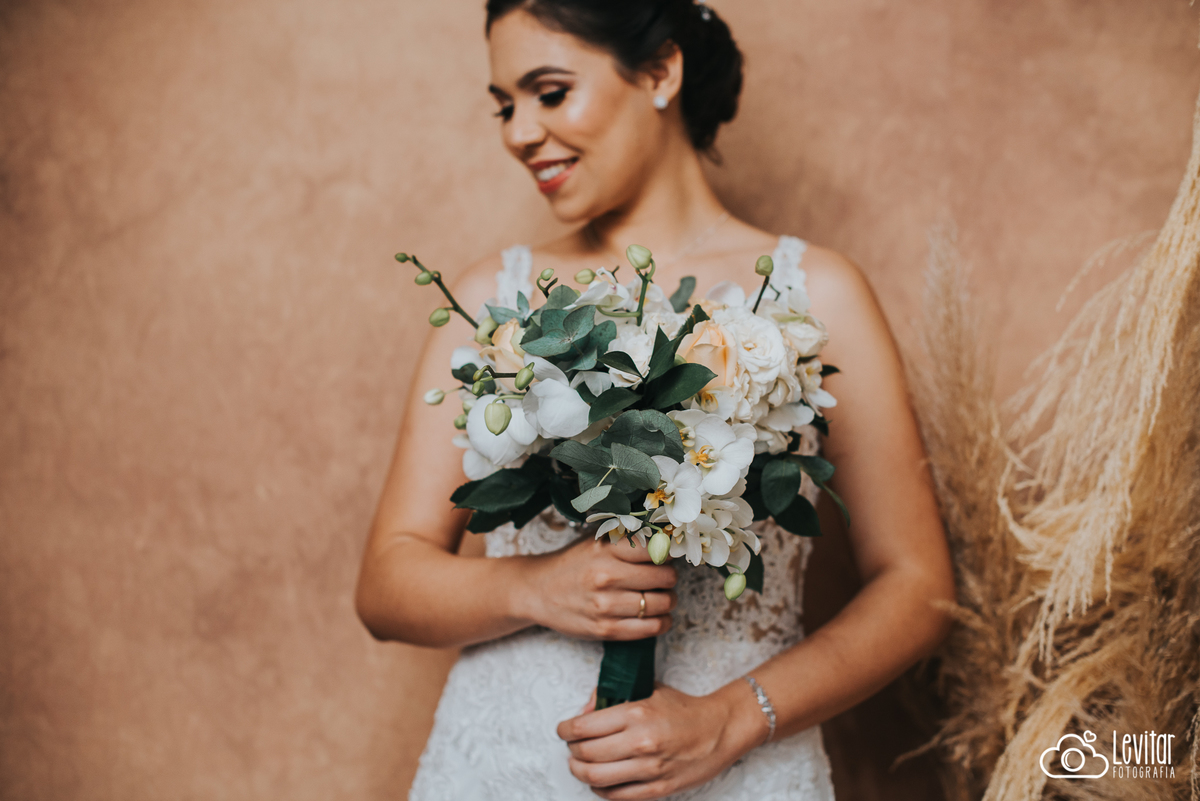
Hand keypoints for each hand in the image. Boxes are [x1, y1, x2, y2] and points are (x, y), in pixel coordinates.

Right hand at [516, 536, 676, 640]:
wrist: (537, 591)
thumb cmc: (572, 564)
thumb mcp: (596, 542)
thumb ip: (627, 538)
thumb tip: (667, 537)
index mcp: (605, 550)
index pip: (656, 548)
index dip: (668, 552)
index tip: (667, 554)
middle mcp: (606, 577)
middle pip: (664, 576)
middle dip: (669, 576)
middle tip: (664, 576)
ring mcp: (605, 606)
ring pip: (662, 603)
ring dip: (669, 600)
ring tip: (662, 596)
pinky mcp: (606, 630)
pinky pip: (651, 628)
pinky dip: (663, 621)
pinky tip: (658, 615)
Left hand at [556, 682, 769, 799]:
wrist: (719, 729)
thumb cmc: (683, 709)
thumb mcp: (648, 689)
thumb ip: (613, 696)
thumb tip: (584, 709)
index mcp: (636, 712)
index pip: (583, 727)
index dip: (565, 730)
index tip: (563, 730)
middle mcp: (640, 741)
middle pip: (585, 754)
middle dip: (571, 751)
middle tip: (571, 747)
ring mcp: (649, 768)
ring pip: (596, 778)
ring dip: (580, 772)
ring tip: (580, 764)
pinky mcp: (658, 788)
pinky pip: (616, 796)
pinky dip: (600, 790)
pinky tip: (599, 781)